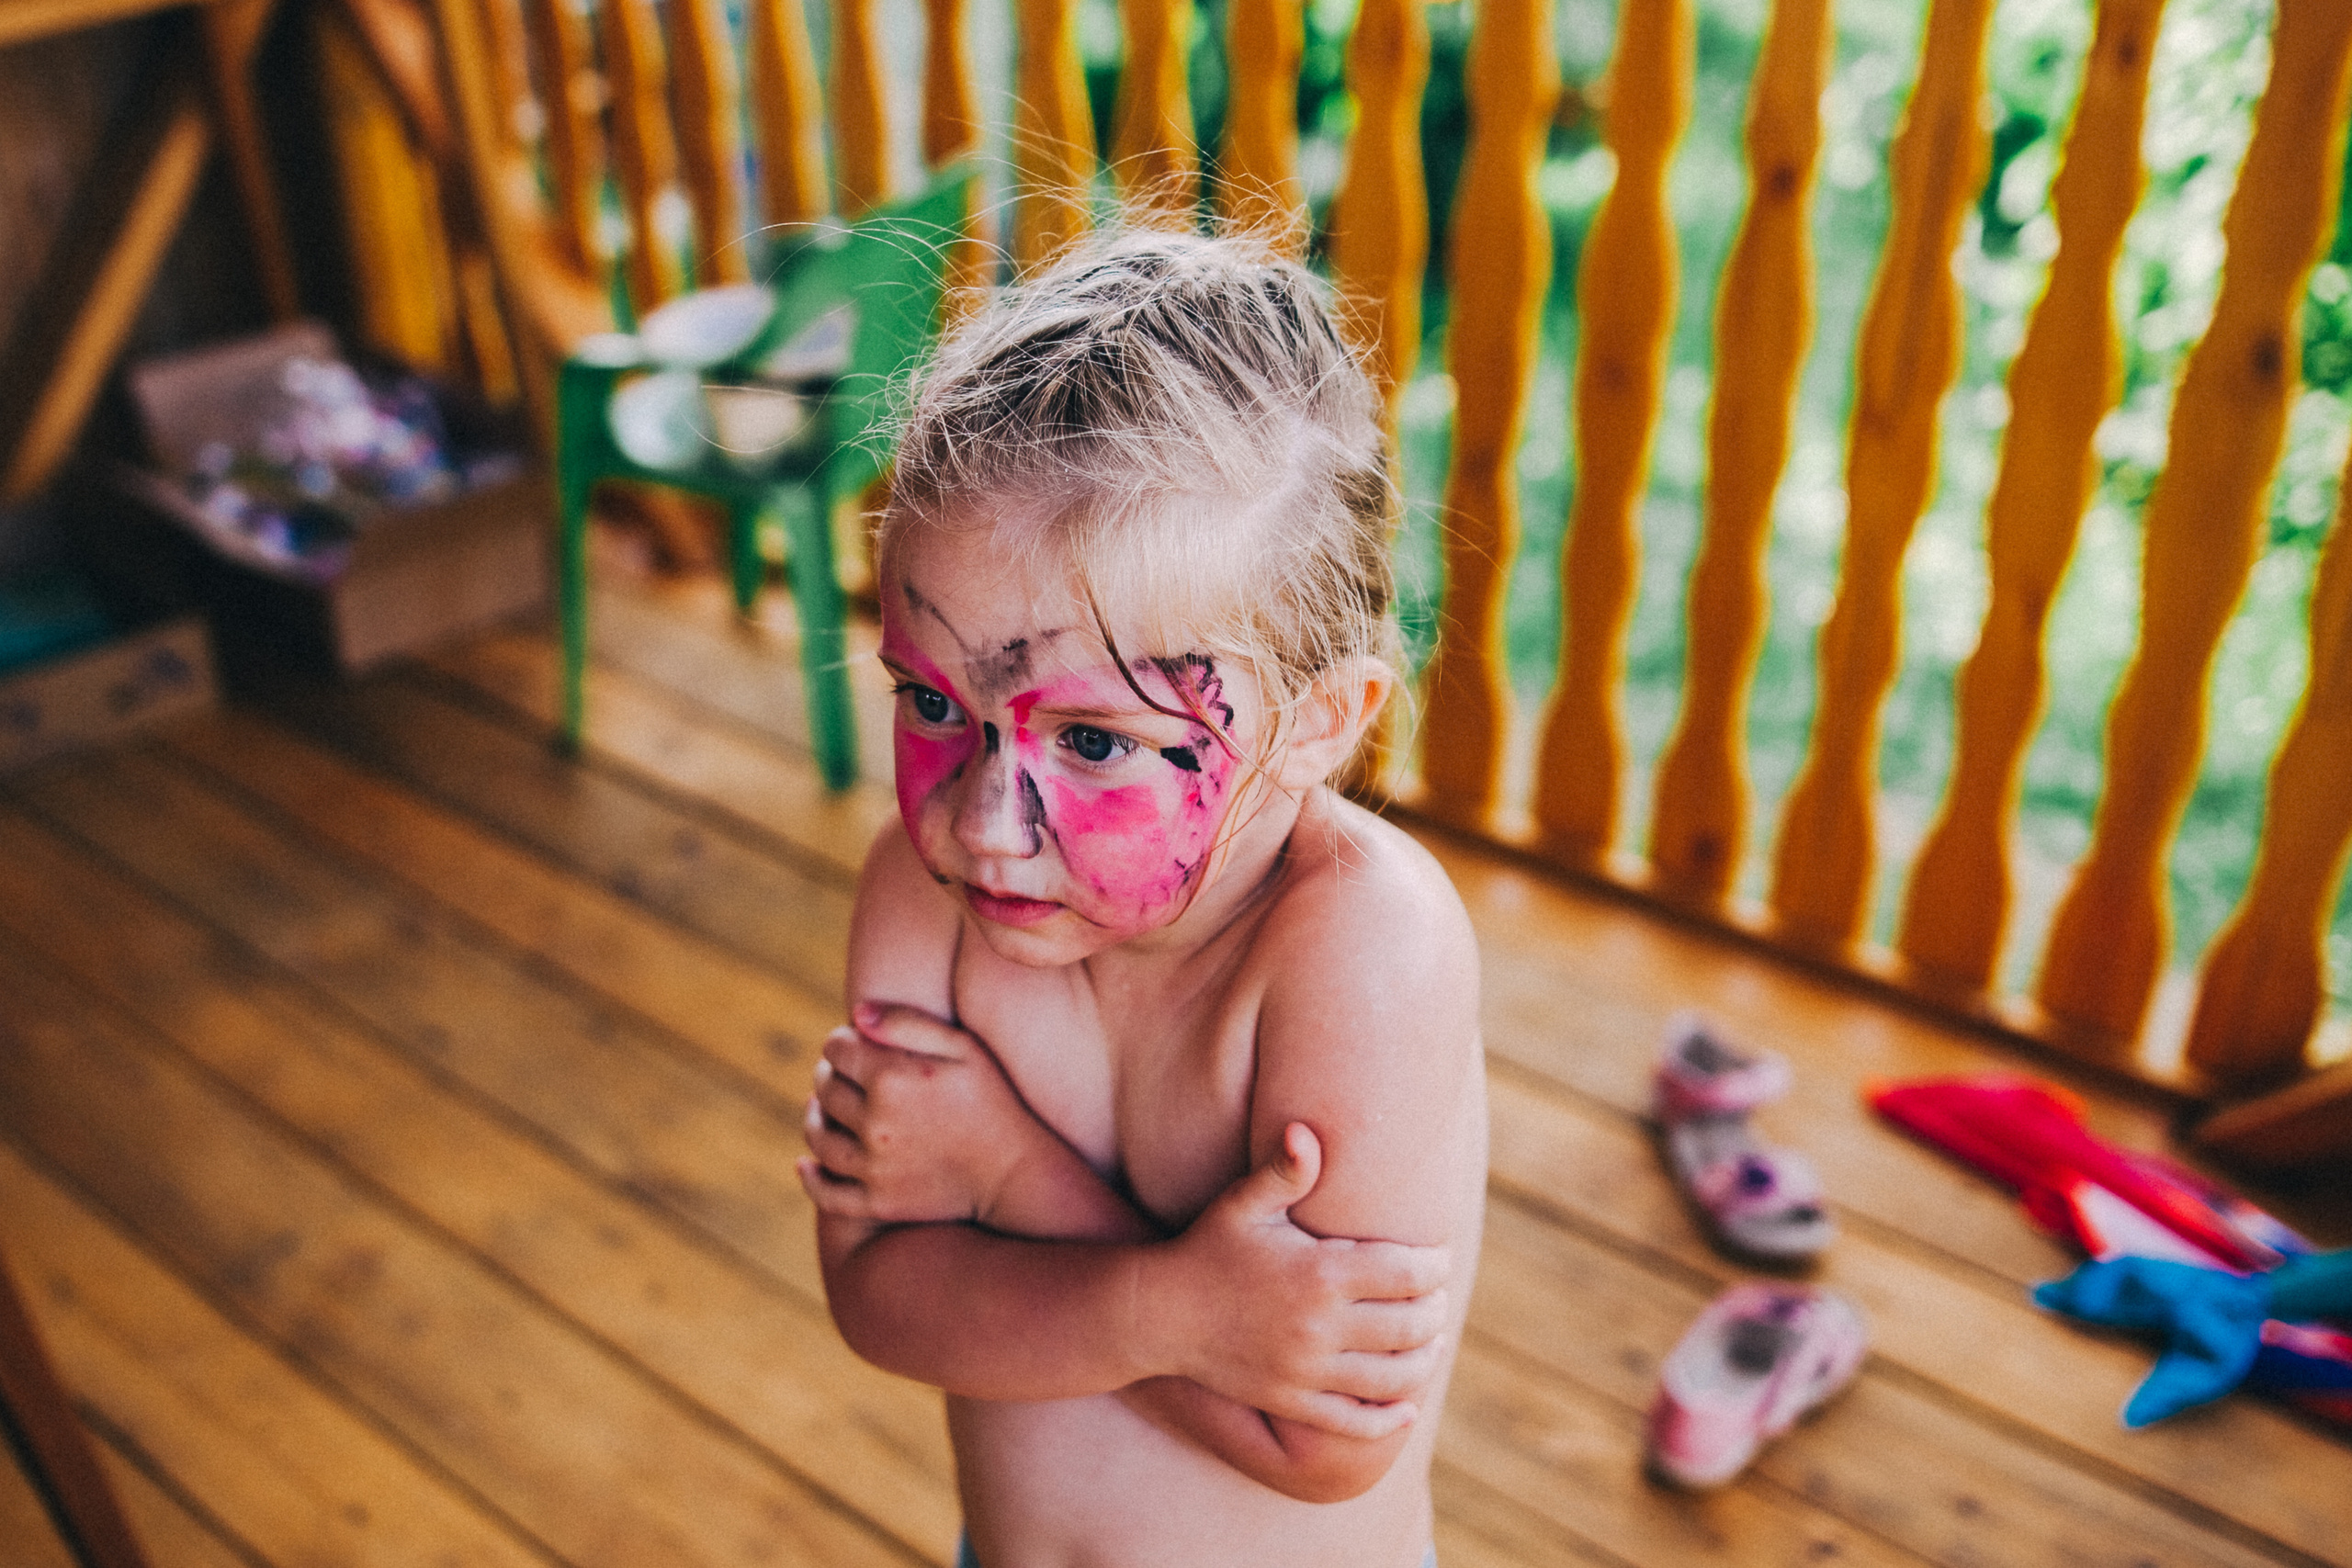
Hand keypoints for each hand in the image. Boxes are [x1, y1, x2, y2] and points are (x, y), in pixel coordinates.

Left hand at [797, 1001, 1047, 1225]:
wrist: (1016, 1173)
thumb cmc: (994, 1101)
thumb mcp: (964, 1048)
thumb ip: (908, 1023)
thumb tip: (856, 1014)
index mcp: (892, 1077)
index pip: (836, 1049)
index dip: (841, 1041)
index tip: (853, 1044)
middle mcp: (875, 1122)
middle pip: (825, 1088)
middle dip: (828, 1074)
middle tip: (842, 1074)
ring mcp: (873, 1167)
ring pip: (818, 1136)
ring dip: (815, 1117)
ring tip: (825, 1110)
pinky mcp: (877, 1202)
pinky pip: (825, 1192)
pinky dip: (810, 1176)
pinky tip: (807, 1164)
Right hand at [1138, 1124, 1451, 1439]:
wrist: (1159, 1313)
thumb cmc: (1207, 1248)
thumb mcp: (1243, 1204)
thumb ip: (1283, 1169)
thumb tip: (1306, 1129)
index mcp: (1320, 1274)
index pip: (1407, 1275)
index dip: (1434, 1267)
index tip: (1438, 1259)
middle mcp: (1320, 1326)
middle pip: (1410, 1326)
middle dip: (1434, 1311)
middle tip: (1437, 1298)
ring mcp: (1306, 1371)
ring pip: (1393, 1377)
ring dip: (1424, 1359)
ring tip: (1432, 1341)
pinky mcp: (1290, 1402)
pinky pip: (1353, 1422)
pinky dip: (1387, 1418)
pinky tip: (1405, 1407)